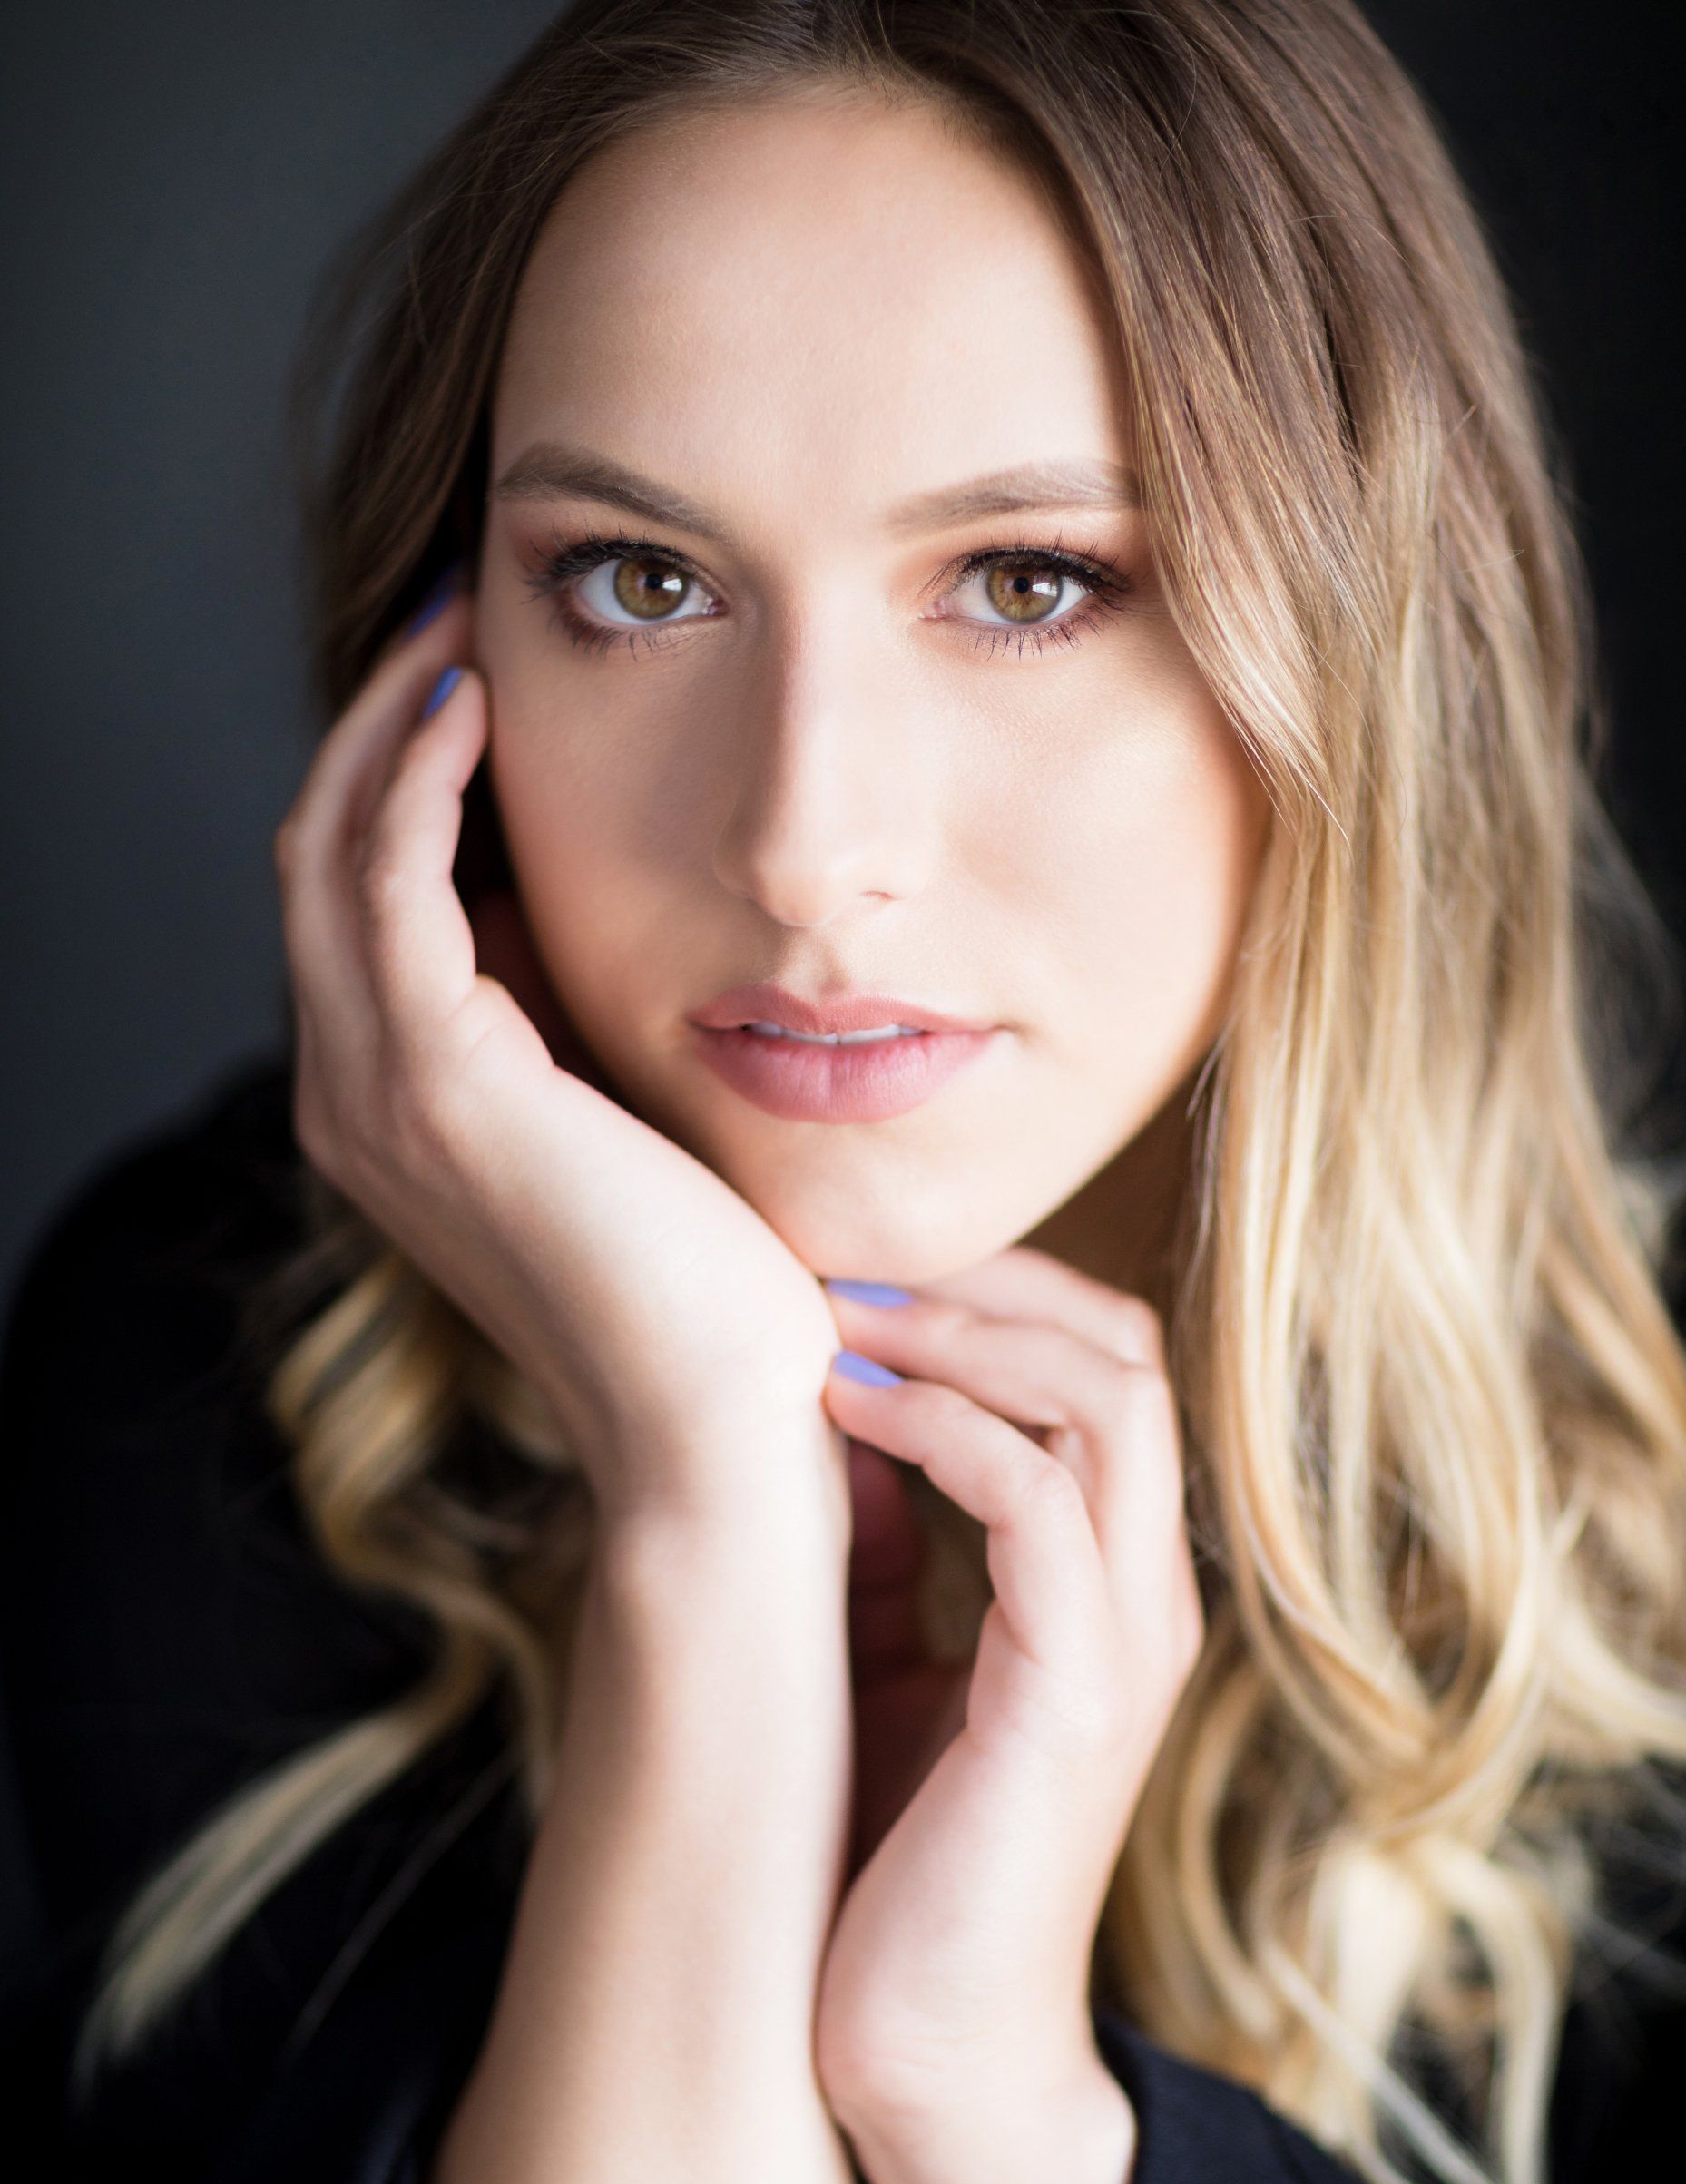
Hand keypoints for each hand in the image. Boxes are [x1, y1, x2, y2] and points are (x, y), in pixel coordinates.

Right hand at [273, 587, 846, 1522]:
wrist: (726, 1425)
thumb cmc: (713, 1295)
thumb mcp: (627, 1125)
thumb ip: (576, 1025)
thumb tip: (585, 910)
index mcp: (398, 1112)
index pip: (359, 905)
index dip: (397, 779)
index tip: (473, 677)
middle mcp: (356, 1098)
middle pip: (317, 859)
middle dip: (374, 724)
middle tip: (453, 613)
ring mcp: (378, 1092)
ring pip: (329, 851)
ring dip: (385, 722)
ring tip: (460, 626)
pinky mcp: (435, 1079)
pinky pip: (389, 878)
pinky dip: (414, 775)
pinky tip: (473, 704)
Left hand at [814, 1245, 1204, 2129]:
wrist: (929, 2072)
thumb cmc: (896, 1874)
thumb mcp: (891, 1669)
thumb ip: (889, 1547)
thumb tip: (830, 1417)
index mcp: (1106, 1584)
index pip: (1103, 1366)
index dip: (993, 1291)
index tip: (855, 1268)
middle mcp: (1142, 1595)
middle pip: (1121, 1350)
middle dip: (986, 1278)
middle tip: (840, 1261)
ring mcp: (1122, 1642)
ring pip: (1102, 1397)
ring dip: (961, 1331)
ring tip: (833, 1316)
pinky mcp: (1073, 1696)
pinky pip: (1034, 1497)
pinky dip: (940, 1425)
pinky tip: (840, 1410)